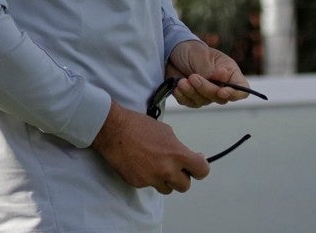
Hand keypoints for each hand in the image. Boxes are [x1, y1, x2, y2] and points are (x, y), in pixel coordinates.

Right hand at [90, 100, 209, 193]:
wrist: (113, 130)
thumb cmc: (138, 126)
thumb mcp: (166, 132)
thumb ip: (178, 148)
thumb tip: (186, 156)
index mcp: (177, 154)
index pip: (201, 170)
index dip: (200, 168)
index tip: (196, 164)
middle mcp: (166, 170)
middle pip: (185, 185)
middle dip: (181, 176)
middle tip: (174, 167)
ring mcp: (151, 179)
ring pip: (167, 189)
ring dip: (165, 180)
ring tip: (155, 165)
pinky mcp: (138, 183)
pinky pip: (149, 185)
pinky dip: (148, 178)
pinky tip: (141, 164)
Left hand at [166, 40, 251, 107]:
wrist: (173, 52)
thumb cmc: (192, 51)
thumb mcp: (201, 56)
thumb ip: (210, 70)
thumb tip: (223, 76)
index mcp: (229, 72)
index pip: (241, 88)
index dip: (235, 94)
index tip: (222, 91)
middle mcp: (220, 85)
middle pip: (220, 98)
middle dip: (205, 89)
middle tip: (193, 77)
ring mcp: (206, 93)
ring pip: (204, 101)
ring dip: (191, 92)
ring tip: (182, 81)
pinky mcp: (192, 97)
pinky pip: (190, 102)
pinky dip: (183, 96)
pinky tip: (177, 87)